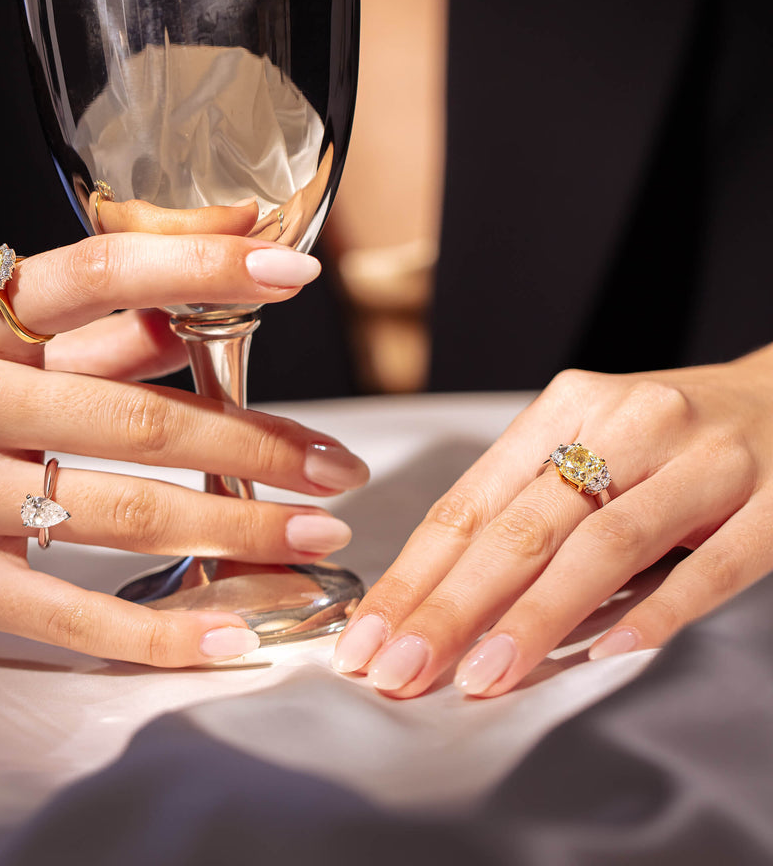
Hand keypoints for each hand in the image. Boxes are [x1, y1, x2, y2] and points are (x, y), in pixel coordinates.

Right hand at [0, 233, 367, 666]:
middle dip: (255, 443)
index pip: (99, 272)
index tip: (294, 270)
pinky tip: (231, 633)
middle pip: (134, 413)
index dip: (201, 264)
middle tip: (335, 466)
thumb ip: (88, 325)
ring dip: (232, 528)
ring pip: (115, 512)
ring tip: (311, 537)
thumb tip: (201, 296)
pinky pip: (66, 613)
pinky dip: (157, 629)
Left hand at [331, 345, 772, 695]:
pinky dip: (658, 610)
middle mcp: (628, 423)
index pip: (471, 502)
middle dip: (449, 607)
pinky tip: (609, 653)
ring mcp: (704, 461)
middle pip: (520, 527)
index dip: (414, 575)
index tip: (370, 633)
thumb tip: (443, 595)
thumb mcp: (596, 442)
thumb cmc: (678, 431)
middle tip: (399, 667)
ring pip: (603, 545)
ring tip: (484, 674)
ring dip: (535, 618)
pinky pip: (710, 566)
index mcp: (568, 406)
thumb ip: (533, 504)